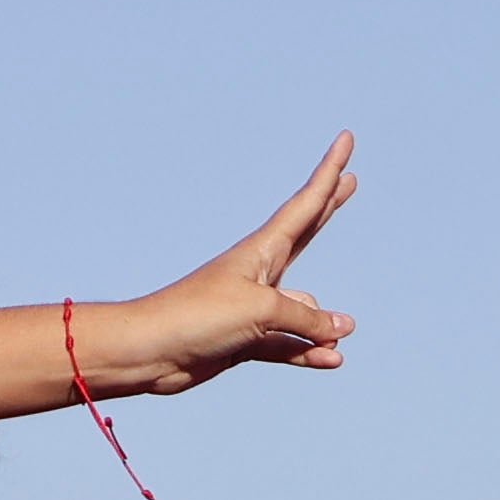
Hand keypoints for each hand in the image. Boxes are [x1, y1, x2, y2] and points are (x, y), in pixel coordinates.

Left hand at [86, 135, 359, 393]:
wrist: (150, 351)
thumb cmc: (199, 316)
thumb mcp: (263, 310)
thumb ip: (307, 318)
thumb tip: (341, 331)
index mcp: (262, 250)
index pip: (307, 203)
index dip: (329, 173)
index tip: (346, 139)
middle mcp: (260, 273)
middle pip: (306, 233)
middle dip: (329, 208)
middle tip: (350, 180)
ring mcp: (253, 307)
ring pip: (302, 309)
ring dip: (320, 325)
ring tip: (339, 336)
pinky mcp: (244, 339)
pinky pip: (287, 344)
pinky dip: (307, 352)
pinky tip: (330, 360)